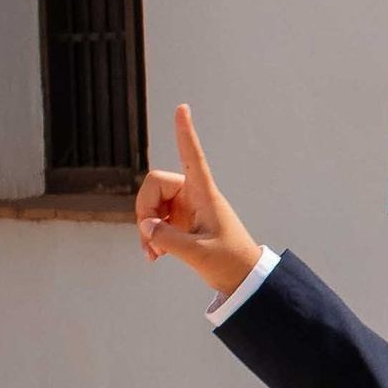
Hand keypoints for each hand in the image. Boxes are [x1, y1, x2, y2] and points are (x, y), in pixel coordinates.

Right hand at [134, 103, 262, 297]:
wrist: (242, 279)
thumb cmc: (230, 262)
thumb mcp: (197, 253)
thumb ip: (167, 238)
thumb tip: (146, 226)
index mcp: (204, 193)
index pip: (192, 157)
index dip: (185, 133)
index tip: (182, 108)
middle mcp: (193, 194)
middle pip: (154, 184)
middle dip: (145, 210)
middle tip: (149, 239)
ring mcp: (185, 207)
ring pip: (151, 204)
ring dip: (147, 228)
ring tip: (152, 253)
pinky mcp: (181, 222)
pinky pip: (156, 220)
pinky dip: (152, 237)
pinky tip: (155, 255)